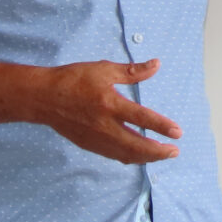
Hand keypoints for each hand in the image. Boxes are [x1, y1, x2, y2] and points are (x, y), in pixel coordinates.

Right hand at [38, 59, 181, 163]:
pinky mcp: (88, 145)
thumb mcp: (104, 69)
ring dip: (146, 157)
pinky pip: (113, 155)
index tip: (178, 133)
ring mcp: (95, 138)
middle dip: (158, 152)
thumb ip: (132, 71)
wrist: (43, 97)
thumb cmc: (74, 79)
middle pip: (136, 145)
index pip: (142, 118)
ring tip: (161, 154)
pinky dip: (129, 157)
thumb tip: (157, 64)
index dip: (162, 127)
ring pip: (125, 154)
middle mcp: (104, 125)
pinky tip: (138, 155)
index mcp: (110, 104)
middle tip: (175, 151)